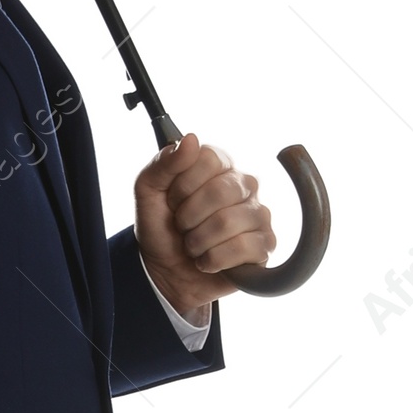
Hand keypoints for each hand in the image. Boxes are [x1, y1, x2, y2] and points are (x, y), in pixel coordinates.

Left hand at [133, 132, 275, 309]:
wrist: (165, 272)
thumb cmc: (161, 228)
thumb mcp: (147, 192)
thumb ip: (163, 163)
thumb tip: (191, 140)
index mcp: (218, 165)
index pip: (208, 159)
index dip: (182, 185)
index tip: (173, 201)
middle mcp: (244, 185)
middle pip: (220, 191)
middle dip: (188, 217)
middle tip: (183, 227)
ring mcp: (258, 214)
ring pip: (228, 222)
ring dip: (198, 241)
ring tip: (194, 246)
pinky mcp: (265, 245)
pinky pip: (242, 248)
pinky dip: (213, 260)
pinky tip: (208, 261)